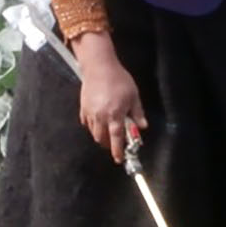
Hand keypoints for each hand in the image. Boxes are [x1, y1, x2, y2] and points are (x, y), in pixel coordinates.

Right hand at [70, 32, 145, 163]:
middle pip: (102, 139)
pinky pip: (86, 123)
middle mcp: (101, 117)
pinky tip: (98, 122)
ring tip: (107, 132)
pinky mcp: (83, 107)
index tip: (119, 159)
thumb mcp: (133, 96)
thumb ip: (137, 113)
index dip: (118, 151)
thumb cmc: (119, 80)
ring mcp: (90, 113)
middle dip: (108, 145)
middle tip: (115, 143)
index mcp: (115, 115)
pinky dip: (92, 126)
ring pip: (93, 133)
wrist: (99, 67)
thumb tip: (142, 127)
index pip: (116, 139)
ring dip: (100, 136)